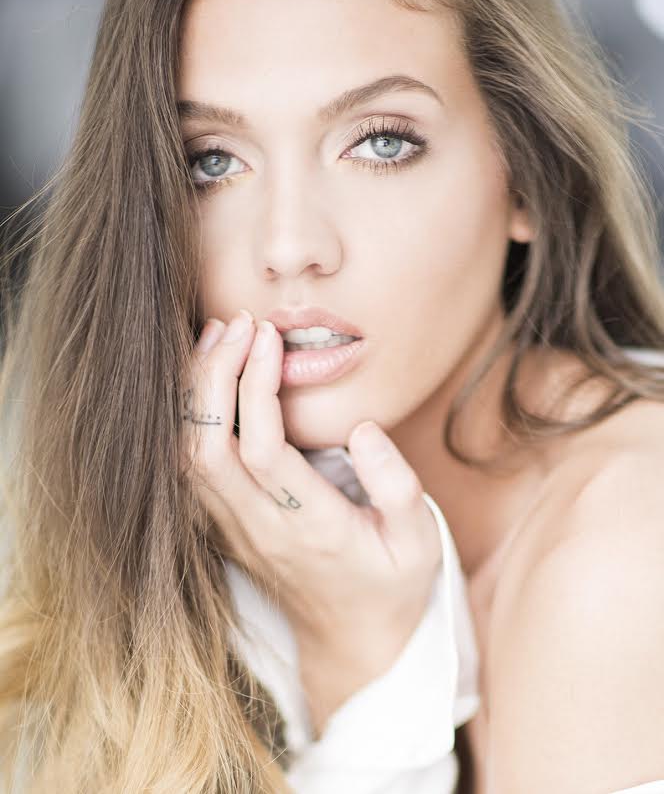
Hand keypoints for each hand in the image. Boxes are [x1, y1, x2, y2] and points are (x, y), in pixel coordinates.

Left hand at [182, 310, 441, 671]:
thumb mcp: (420, 540)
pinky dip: (189, 416)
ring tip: (216, 337)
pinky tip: (207, 378)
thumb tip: (364, 429)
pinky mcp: (225, 526)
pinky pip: (190, 467)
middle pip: (208, 449)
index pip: (262, 452)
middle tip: (237, 323)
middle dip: (213, 376)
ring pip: (188, 458)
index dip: (254, 387)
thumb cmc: (392, 584)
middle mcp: (259, 529)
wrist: (352, 641)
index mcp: (311, 528)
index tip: (267, 336)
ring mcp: (235, 530)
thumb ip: (397, 485)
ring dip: (194, 393)